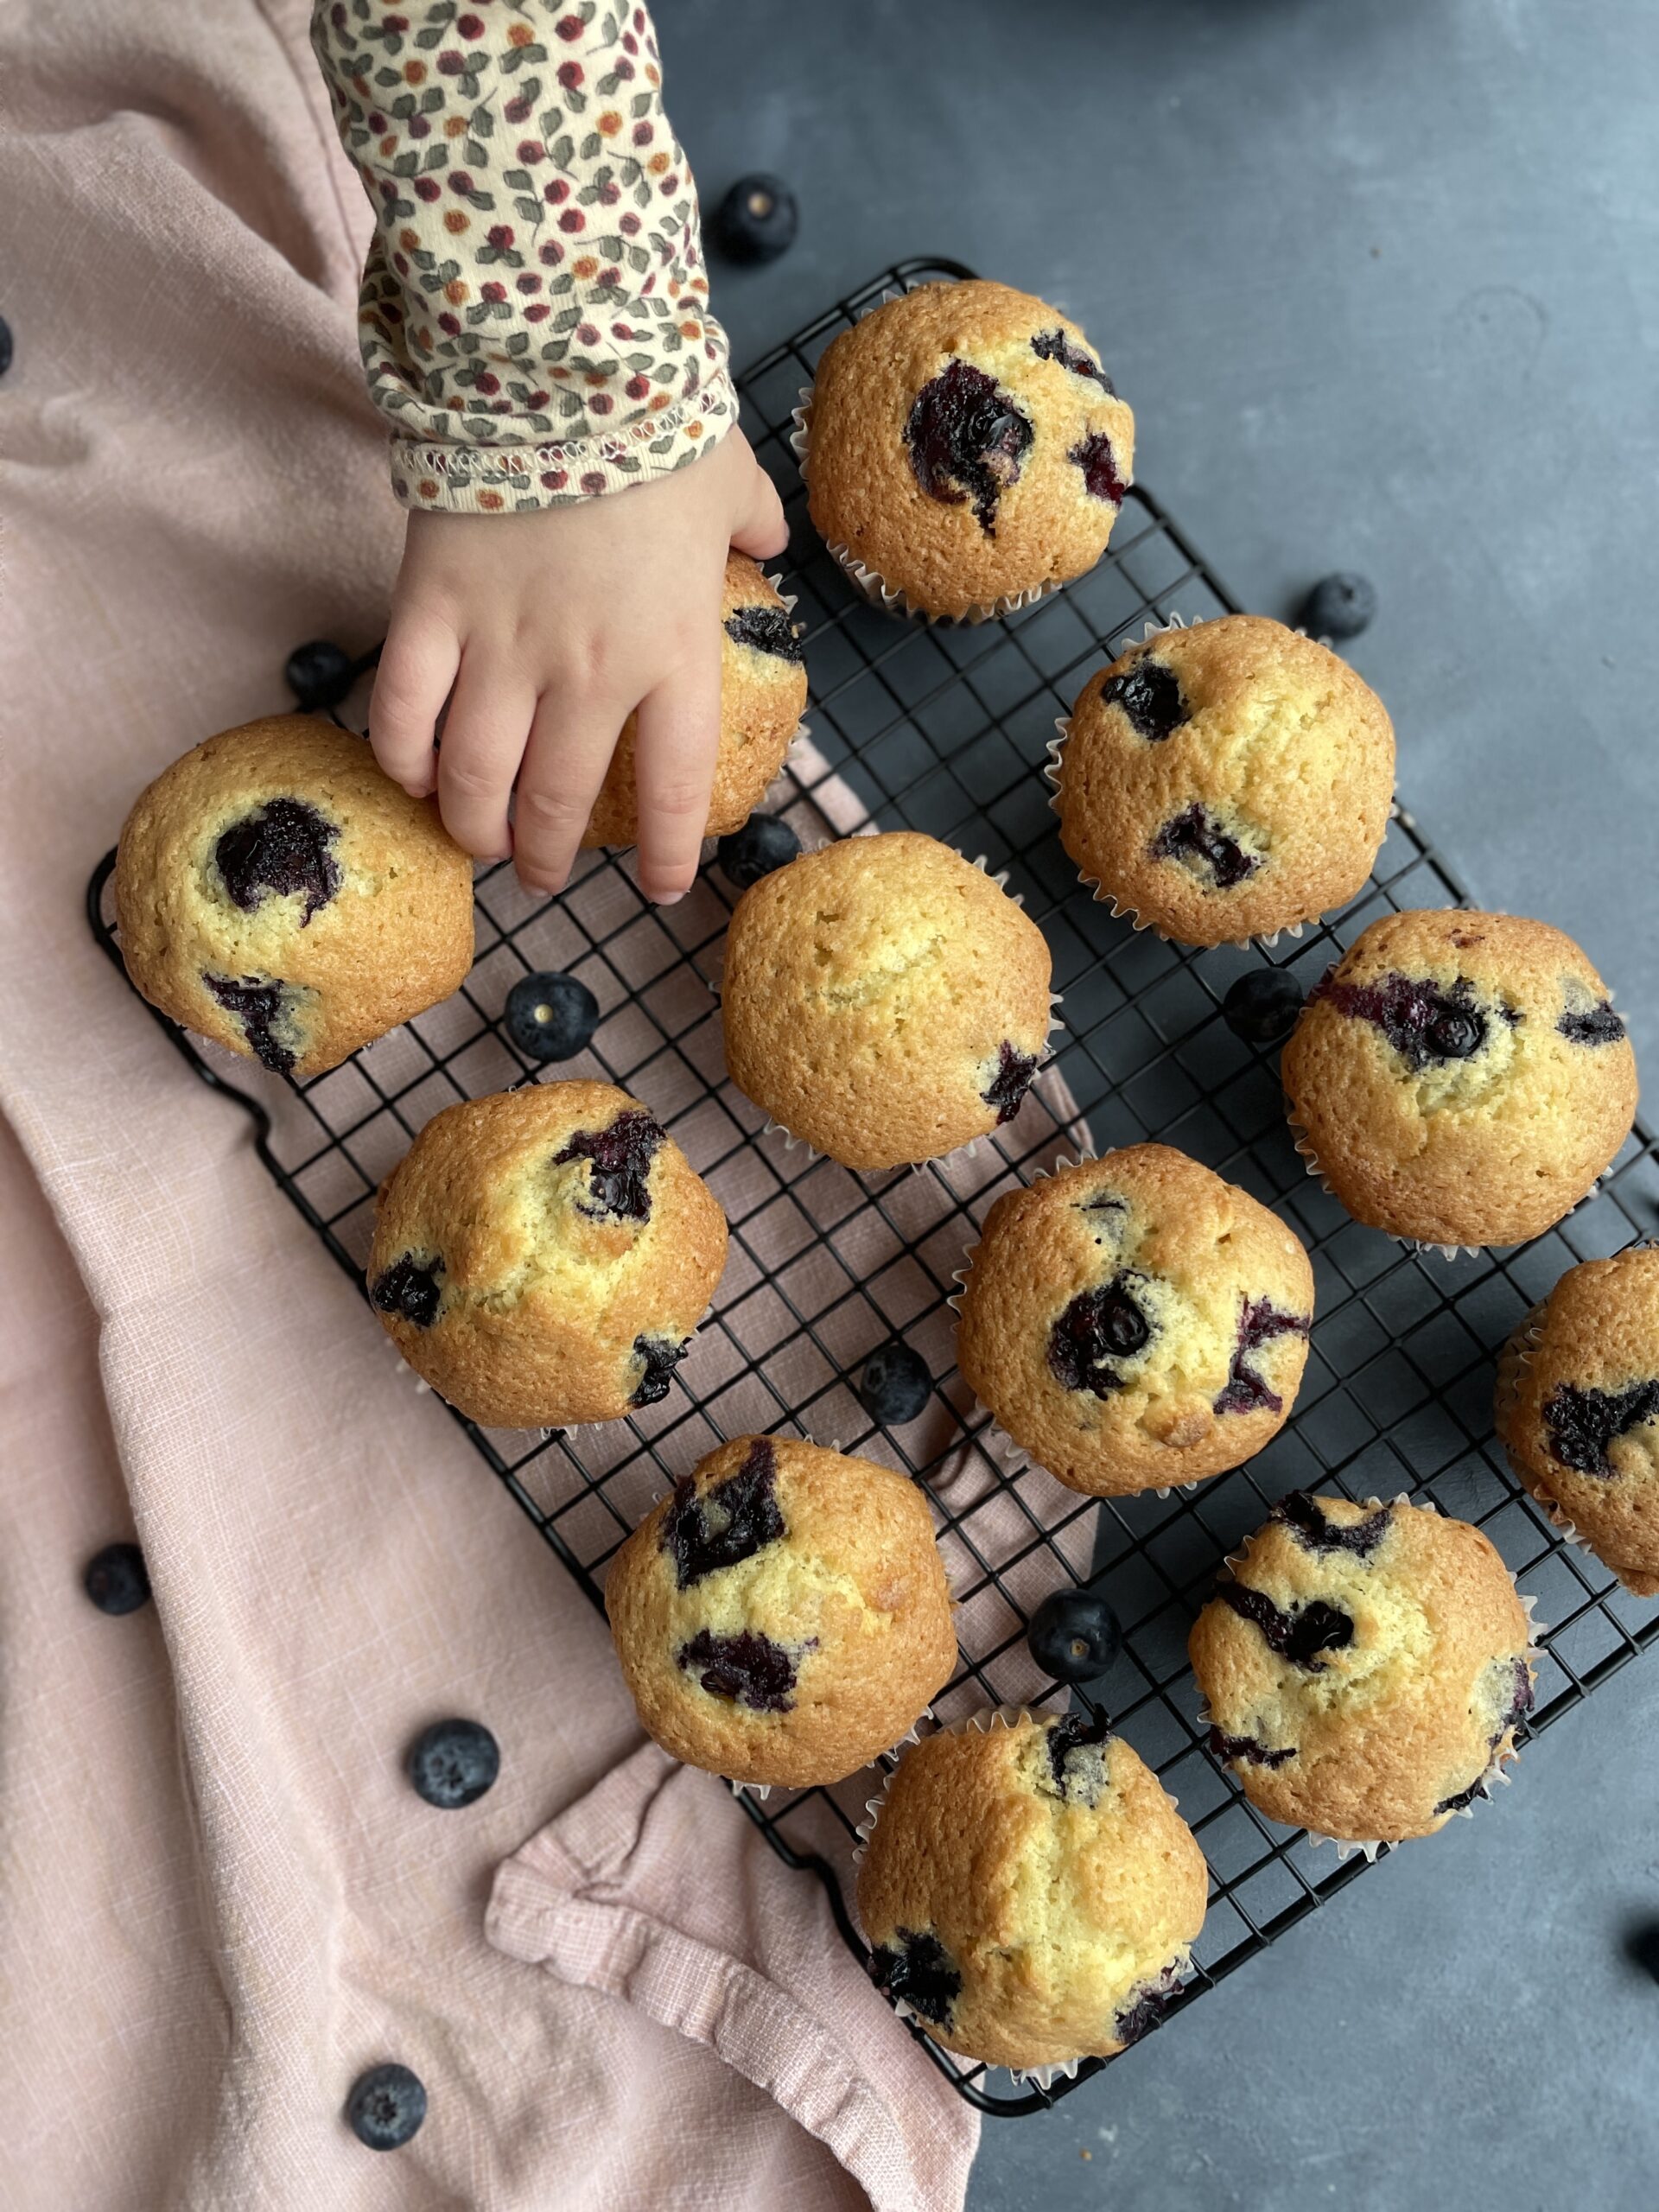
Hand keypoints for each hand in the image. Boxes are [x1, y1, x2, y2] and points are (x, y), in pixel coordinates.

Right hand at [370, 429, 788, 902]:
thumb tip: (773, 542)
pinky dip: (399, 759)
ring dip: (472, 825)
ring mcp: (503, 647)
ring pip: (473, 777)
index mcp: (672, 656)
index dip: (663, 852)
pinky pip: (403, 712)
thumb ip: (754, 528)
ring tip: (476, 842)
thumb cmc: (655, 425)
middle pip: (555, 803)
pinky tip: (408, 777)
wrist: (559, 364)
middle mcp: (588, 673)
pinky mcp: (431, 610)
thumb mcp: (731, 484)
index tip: (656, 886)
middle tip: (539, 874)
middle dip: (544, 855)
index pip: (672, 787)